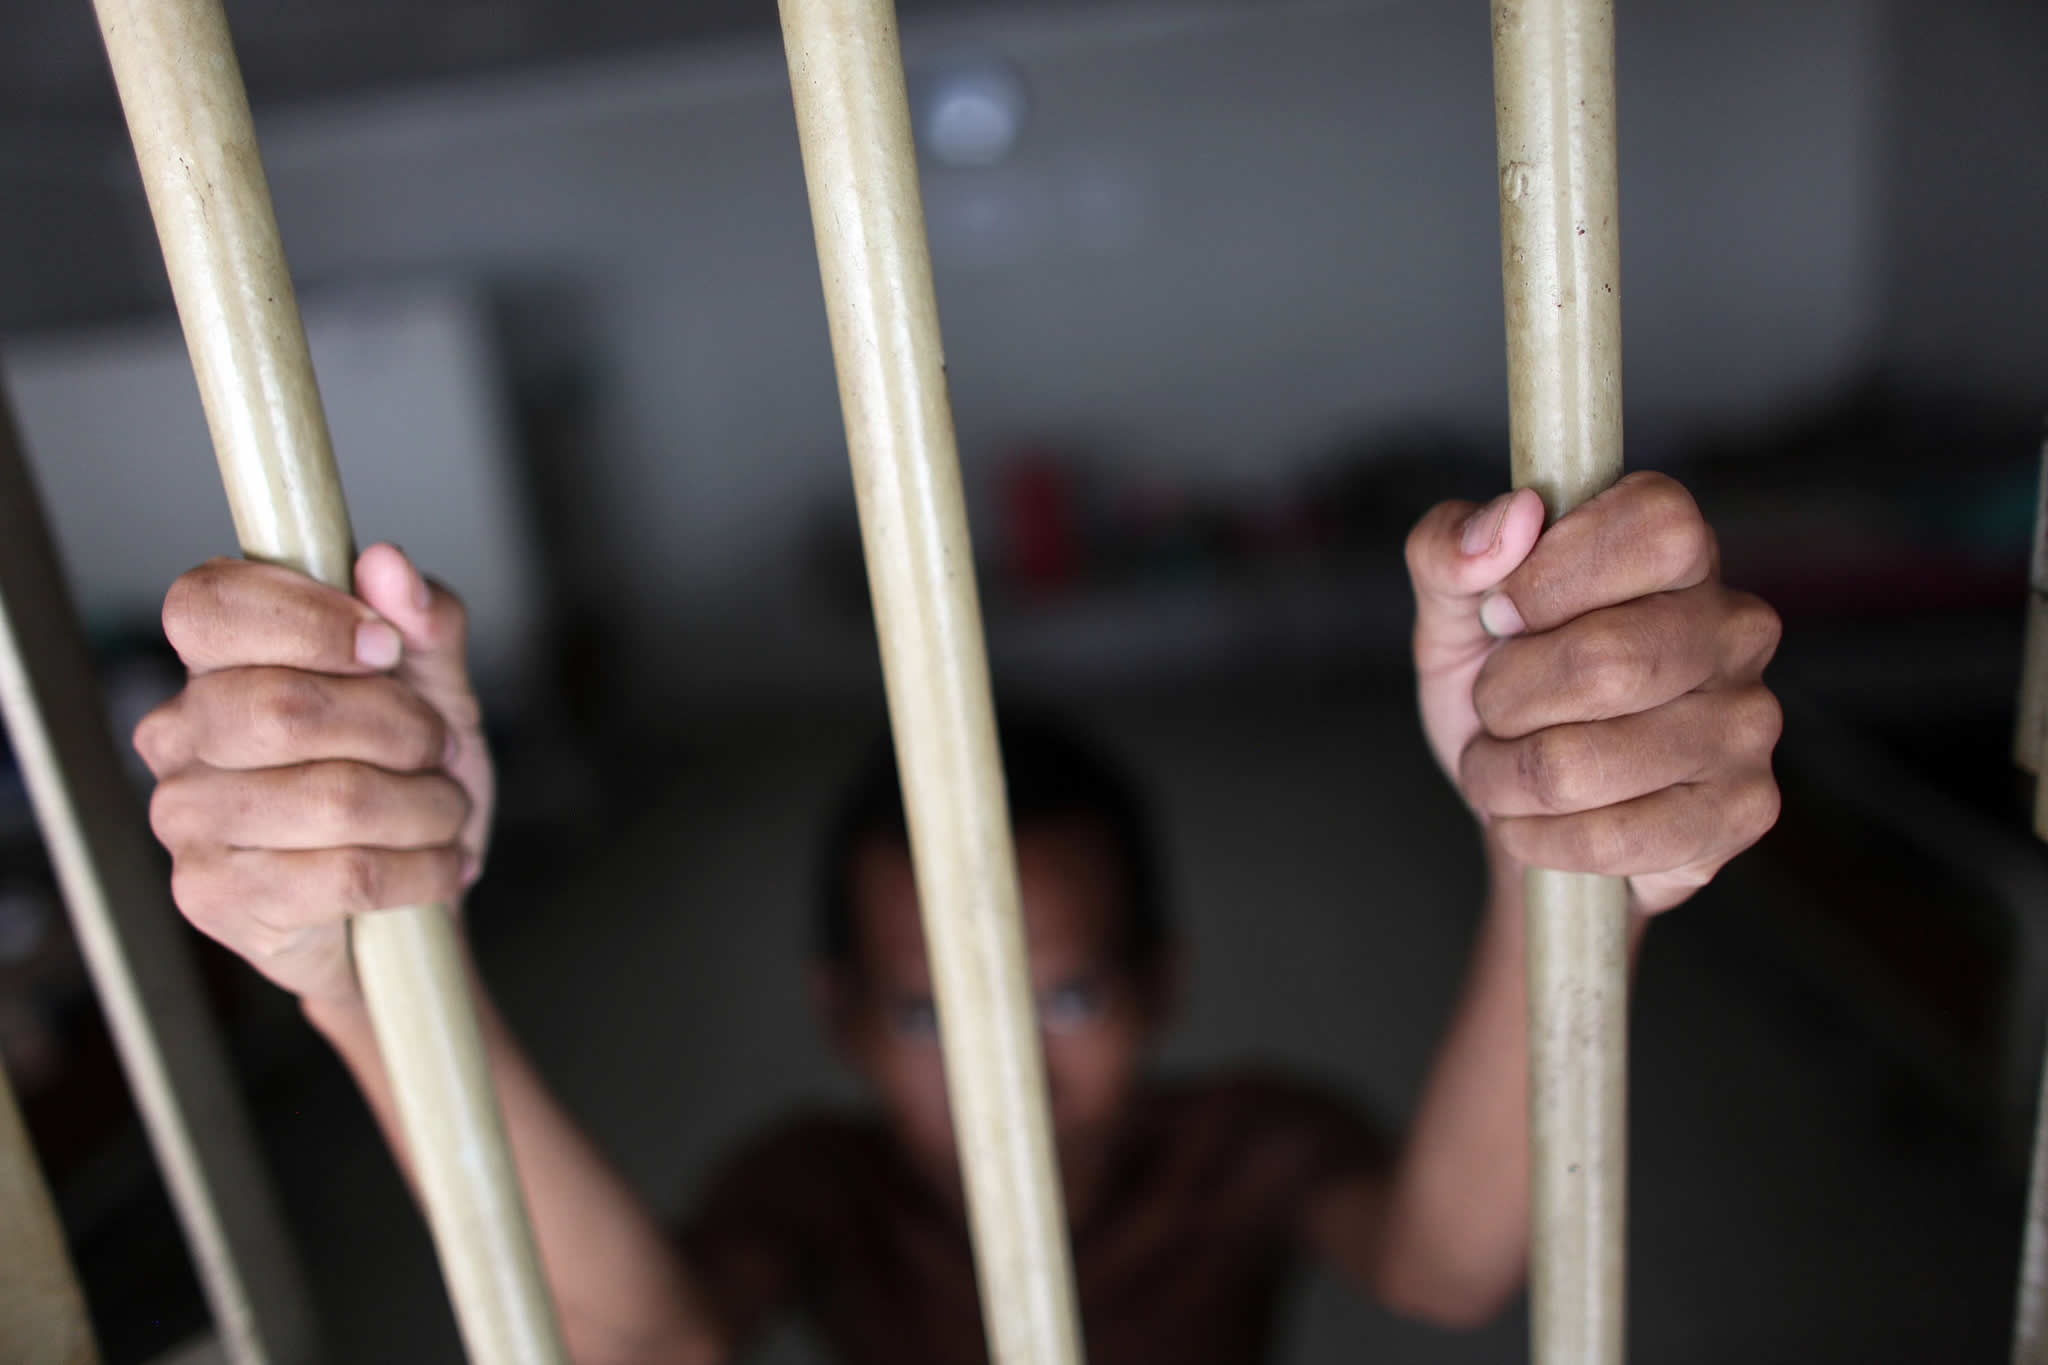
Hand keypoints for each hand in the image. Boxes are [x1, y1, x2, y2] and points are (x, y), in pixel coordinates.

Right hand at [135, 544, 492, 1001]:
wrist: (410, 898)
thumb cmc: (406, 778)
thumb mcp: (435, 689)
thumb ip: (421, 623)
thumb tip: (386, 562)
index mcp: (215, 662)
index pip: (209, 603)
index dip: (308, 619)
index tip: (385, 648)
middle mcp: (178, 734)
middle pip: (283, 706)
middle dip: (400, 728)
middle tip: (438, 749)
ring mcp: (185, 820)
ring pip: (331, 797)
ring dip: (426, 806)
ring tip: (443, 811)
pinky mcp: (215, 898)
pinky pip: (346, 874)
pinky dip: (422, 867)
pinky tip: (435, 864)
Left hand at [1405, 472, 1780, 913]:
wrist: (1520, 804)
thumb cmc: (1503, 688)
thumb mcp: (1451, 612)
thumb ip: (1449, 549)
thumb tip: (1514, 516)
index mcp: (1679, 551)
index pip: (1656, 525)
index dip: (1553, 576)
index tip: (1501, 613)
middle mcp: (1737, 627)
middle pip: (1608, 660)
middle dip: (1506, 697)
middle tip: (1493, 707)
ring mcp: (1749, 723)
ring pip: (1586, 761)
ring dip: (1504, 775)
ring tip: (1502, 767)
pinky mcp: (1742, 811)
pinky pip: (1609, 838)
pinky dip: (1534, 835)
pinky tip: (1529, 820)